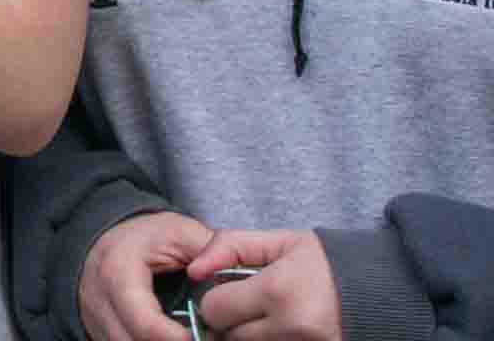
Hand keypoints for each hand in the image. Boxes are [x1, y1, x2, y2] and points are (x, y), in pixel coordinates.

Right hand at [77, 210, 212, 340]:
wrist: (104, 233)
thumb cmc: (144, 234)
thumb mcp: (179, 233)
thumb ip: (210, 255)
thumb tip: (238, 284)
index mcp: (118, 273)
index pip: (145, 325)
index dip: (178, 339)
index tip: (203, 336)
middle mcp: (98, 301)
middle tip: (201, 338)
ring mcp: (94, 319)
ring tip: (187, 336)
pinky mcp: (95, 330)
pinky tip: (168, 337)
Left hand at [190, 228, 340, 340]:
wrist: (382, 292)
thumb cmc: (326, 264)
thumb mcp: (279, 242)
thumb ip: (229, 247)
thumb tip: (192, 270)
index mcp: (278, 292)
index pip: (215, 309)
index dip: (215, 300)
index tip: (229, 292)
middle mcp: (292, 327)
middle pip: (229, 336)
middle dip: (231, 321)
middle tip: (250, 306)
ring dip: (249, 335)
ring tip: (267, 316)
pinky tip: (278, 329)